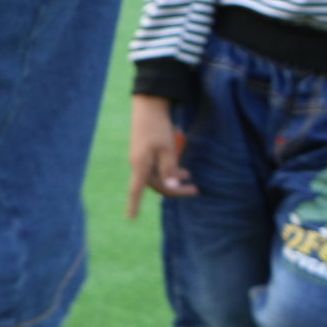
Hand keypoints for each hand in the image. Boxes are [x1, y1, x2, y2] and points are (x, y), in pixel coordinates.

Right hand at [127, 95, 194, 218]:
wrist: (148, 108)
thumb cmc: (158, 128)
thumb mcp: (167, 148)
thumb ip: (170, 168)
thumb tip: (171, 186)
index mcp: (141, 165)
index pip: (135, 190)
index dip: (133, 205)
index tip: (131, 218)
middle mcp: (138, 164)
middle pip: (155, 185)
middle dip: (174, 189)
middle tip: (195, 189)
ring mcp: (141, 159)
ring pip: (157, 177)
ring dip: (173, 180)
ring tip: (191, 176)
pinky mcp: (145, 154)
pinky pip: (157, 169)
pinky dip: (170, 172)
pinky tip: (181, 168)